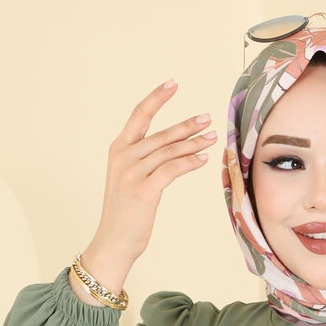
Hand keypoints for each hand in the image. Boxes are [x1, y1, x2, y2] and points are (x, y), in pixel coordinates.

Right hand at [94, 79, 217, 262]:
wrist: (114, 242)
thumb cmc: (125, 214)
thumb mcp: (129, 180)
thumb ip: (144, 161)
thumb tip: (172, 150)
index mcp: (119, 149)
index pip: (139, 115)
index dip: (157, 98)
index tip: (173, 83)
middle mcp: (124, 156)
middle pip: (161, 134)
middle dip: (187, 125)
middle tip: (207, 118)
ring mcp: (132, 172)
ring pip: (169, 151)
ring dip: (193, 144)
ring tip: (211, 138)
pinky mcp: (144, 190)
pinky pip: (171, 169)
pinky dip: (189, 163)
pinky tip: (202, 159)